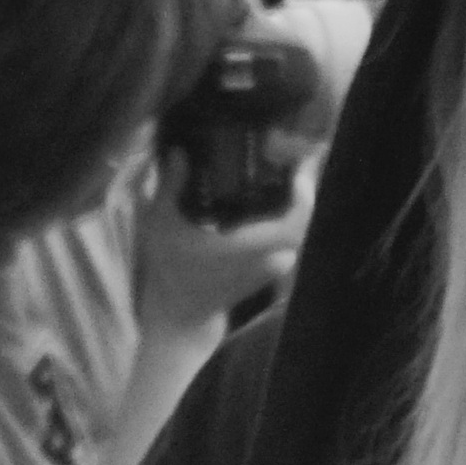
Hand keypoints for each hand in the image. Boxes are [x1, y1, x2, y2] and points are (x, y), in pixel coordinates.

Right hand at [134, 146, 314, 336]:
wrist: (181, 314)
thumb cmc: (170, 270)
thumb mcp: (162, 225)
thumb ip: (171, 186)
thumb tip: (178, 150)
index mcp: (248, 248)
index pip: (294, 225)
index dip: (303, 197)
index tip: (298, 172)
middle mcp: (268, 259)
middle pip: (302, 221)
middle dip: (300, 190)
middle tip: (289, 159)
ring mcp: (274, 267)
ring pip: (297, 231)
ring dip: (294, 204)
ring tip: (283, 172)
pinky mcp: (273, 270)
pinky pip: (290, 239)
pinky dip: (286, 218)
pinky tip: (273, 197)